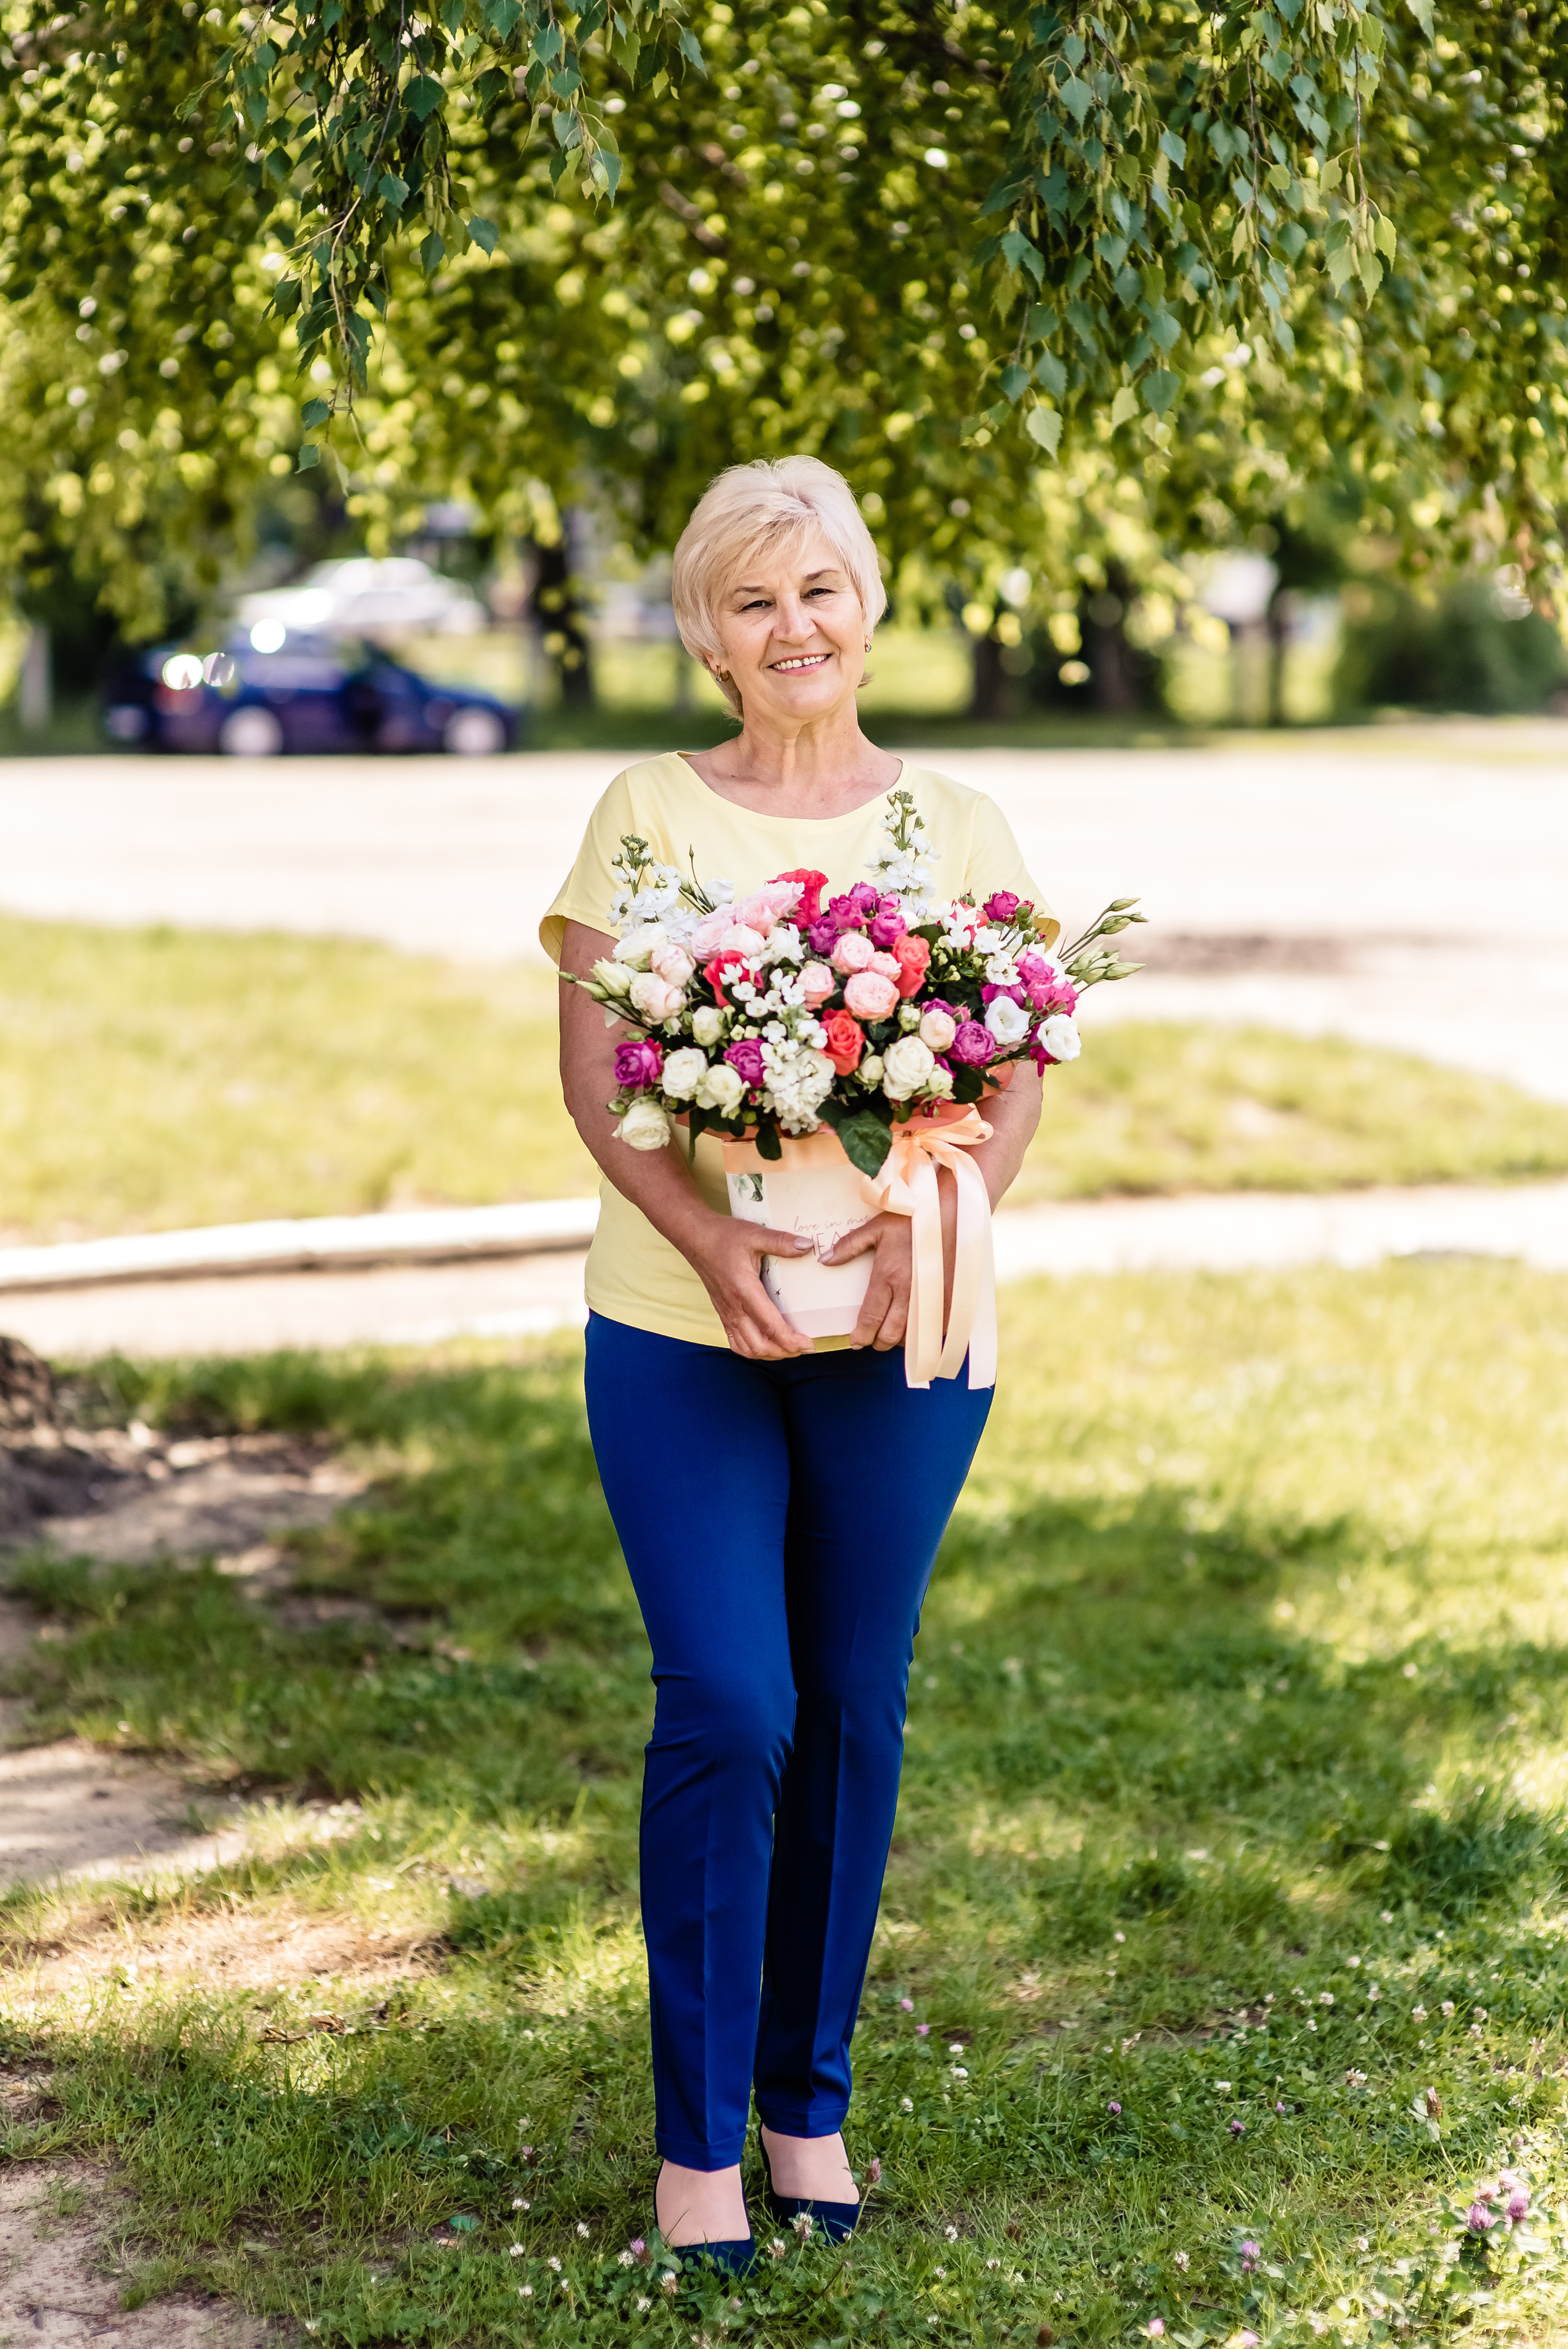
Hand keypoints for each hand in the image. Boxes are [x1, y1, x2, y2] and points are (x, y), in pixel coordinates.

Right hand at [685, 1212, 816, 1359]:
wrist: (695, 1237)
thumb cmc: (723, 1236)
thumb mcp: (755, 1234)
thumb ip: (781, 1242)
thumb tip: (808, 1246)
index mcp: (744, 1290)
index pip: (770, 1326)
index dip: (791, 1341)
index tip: (809, 1343)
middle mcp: (734, 1308)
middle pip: (759, 1345)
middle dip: (784, 1352)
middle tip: (804, 1347)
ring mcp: (726, 1313)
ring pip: (747, 1349)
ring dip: (769, 1354)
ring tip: (789, 1348)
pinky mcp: (722, 1313)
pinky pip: (736, 1342)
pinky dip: (752, 1350)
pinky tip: (766, 1343)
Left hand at [822, 1173, 957, 1350]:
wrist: (953, 1212)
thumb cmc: (912, 1219)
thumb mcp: (877, 1227)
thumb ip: (850, 1246)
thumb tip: (825, 1260)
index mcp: (889, 1275)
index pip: (871, 1316)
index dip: (861, 1335)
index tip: (855, 1341)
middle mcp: (910, 1291)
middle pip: (891, 1334)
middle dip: (878, 1343)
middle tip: (872, 1341)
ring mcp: (933, 1298)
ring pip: (914, 1336)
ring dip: (901, 1340)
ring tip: (893, 1333)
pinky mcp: (951, 1299)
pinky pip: (936, 1328)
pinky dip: (925, 1333)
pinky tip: (919, 1326)